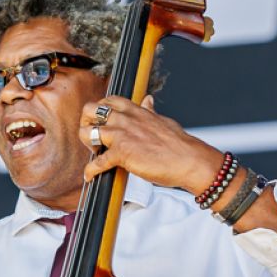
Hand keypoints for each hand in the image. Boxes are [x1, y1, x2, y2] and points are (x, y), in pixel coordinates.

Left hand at [79, 95, 276, 253]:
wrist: (190, 161)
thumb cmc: (178, 144)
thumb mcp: (162, 121)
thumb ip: (150, 111)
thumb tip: (148, 100)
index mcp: (136, 110)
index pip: (108, 100)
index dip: (99, 110)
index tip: (100, 122)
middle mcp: (126, 119)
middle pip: (90, 110)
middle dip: (86, 122)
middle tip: (92, 136)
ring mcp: (123, 135)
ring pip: (88, 132)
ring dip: (86, 144)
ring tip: (93, 154)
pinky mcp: (122, 154)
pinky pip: (97, 161)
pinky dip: (90, 170)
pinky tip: (90, 176)